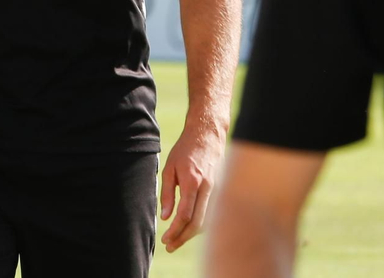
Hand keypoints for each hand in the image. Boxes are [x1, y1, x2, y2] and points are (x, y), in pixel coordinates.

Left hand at [158, 119, 225, 252]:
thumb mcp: (169, 168)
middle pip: (197, 223)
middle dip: (183, 238)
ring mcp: (216, 190)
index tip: (165, 239)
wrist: (207, 135)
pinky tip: (189, 228)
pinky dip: (200, 224)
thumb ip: (167, 193)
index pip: (185, 215)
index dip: (175, 230)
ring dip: (191, 234)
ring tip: (176, 240)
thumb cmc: (185, 150)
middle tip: (169, 246)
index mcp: (193, 182)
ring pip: (206, 220)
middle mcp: (207, 189)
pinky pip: (210, 213)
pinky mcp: (219, 191)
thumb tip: (164, 216)